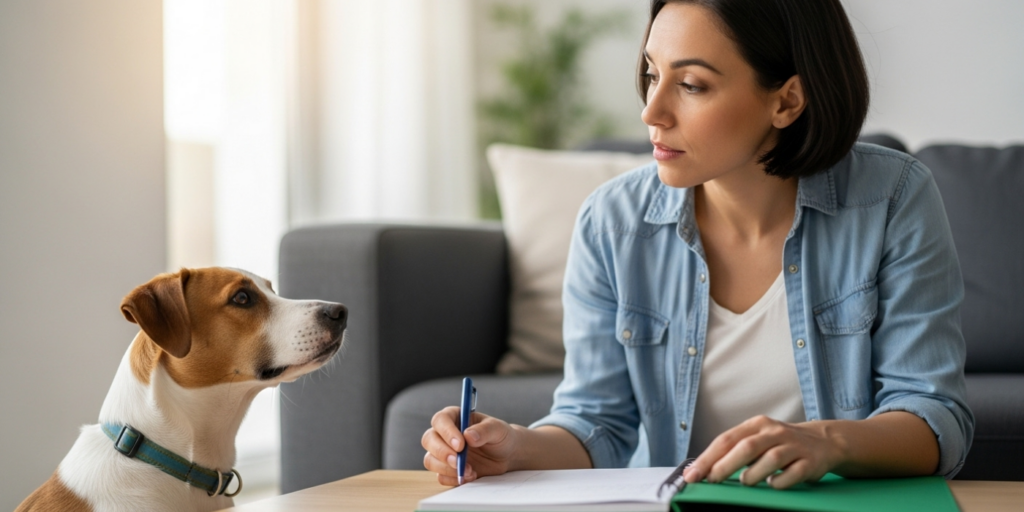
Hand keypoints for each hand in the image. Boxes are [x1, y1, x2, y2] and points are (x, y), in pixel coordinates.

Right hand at [421, 406, 519, 485]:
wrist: (507, 455)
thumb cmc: (501, 436)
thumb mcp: (498, 429)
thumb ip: (484, 430)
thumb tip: (468, 435)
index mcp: (455, 417)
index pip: (440, 420)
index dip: (446, 432)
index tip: (460, 445)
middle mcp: (445, 434)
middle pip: (429, 440)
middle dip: (442, 452)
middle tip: (457, 461)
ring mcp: (444, 452)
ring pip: (430, 460)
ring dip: (446, 468)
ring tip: (470, 471)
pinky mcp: (447, 470)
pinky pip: (440, 476)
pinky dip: (453, 479)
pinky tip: (470, 476)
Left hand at [683, 415, 845, 488]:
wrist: (824, 442)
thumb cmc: (780, 444)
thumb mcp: (757, 439)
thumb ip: (733, 451)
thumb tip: (701, 469)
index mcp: (756, 424)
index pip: (726, 439)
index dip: (707, 458)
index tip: (692, 474)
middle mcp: (774, 432)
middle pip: (746, 447)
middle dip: (724, 466)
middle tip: (711, 481)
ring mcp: (793, 446)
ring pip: (770, 459)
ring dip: (752, 474)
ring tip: (744, 482)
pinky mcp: (810, 461)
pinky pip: (793, 474)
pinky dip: (780, 482)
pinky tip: (773, 484)